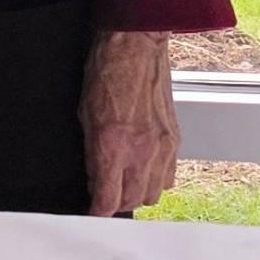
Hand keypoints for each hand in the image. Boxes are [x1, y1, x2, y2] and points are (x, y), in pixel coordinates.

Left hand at [80, 30, 178, 215]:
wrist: (136, 45)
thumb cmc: (107, 72)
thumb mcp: (85, 115)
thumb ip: (92, 153)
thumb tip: (94, 180)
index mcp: (114, 145)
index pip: (107, 200)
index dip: (96, 213)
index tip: (91, 214)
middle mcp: (142, 152)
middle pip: (132, 202)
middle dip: (114, 204)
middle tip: (103, 195)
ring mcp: (162, 147)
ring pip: (153, 194)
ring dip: (136, 194)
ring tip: (123, 182)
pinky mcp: (175, 140)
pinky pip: (169, 177)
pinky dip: (155, 180)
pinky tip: (143, 169)